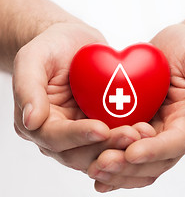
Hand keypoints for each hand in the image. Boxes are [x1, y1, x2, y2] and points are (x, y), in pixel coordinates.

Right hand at [13, 22, 146, 171]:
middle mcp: (59, 133)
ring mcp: (81, 131)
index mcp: (38, 122)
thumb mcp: (33, 58)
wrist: (74, 44)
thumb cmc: (52, 47)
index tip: (101, 129)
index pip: (54, 138)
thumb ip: (28, 87)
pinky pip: (113, 137)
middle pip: (79, 152)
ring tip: (142, 134)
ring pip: (99, 151)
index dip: (77, 136)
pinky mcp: (100, 124)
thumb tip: (31, 121)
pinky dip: (127, 138)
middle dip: (106, 146)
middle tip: (131, 135)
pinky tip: (144, 130)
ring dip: (120, 146)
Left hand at [87, 24, 184, 191]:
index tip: (131, 152)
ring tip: (94, 168)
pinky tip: (93, 164)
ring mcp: (153, 130)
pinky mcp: (135, 124)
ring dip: (117, 169)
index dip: (154, 150)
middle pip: (153, 160)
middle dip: (128, 165)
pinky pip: (123, 146)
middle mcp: (172, 132)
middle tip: (103, 164)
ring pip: (137, 161)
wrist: (171, 49)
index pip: (175, 143)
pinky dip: (110, 158)